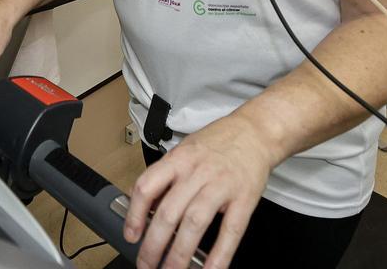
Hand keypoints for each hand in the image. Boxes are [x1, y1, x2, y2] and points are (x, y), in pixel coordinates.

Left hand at [124, 115, 275, 268]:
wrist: (255, 131)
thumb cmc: (218, 143)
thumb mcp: (184, 151)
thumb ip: (165, 177)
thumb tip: (142, 205)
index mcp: (178, 159)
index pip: (147, 186)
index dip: (134, 214)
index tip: (130, 236)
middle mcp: (197, 172)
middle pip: (168, 212)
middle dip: (153, 245)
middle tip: (146, 264)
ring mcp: (221, 186)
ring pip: (194, 223)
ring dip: (179, 254)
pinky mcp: (244, 199)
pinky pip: (230, 231)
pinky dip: (219, 255)